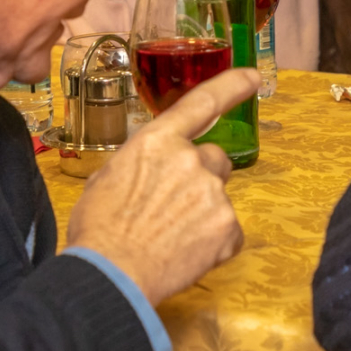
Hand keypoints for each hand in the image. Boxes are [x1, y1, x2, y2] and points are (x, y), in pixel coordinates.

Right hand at [64, 67, 259, 305]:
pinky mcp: (229, 228)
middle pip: (214, 159)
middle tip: (172, 207)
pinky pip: (228, 231)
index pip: (200, 103)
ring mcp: (213, 193)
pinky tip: (185, 253)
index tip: (252, 76)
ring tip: (170, 236)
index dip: (230, 86)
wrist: (111, 274)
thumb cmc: (98, 229)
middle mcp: (191, 159)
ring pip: (218, 195)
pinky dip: (213, 243)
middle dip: (200, 177)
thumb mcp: (107, 179)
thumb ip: (139, 164)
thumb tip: (149, 172)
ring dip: (203, 211)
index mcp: (156, 142)